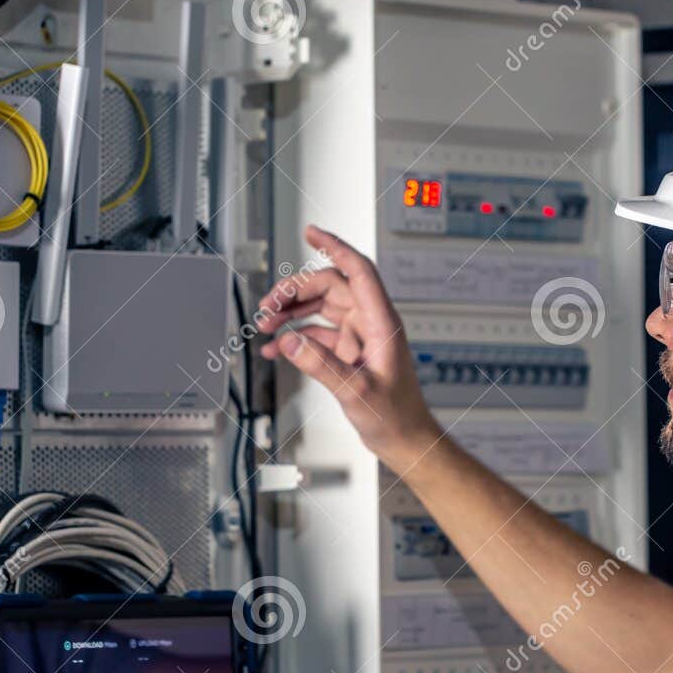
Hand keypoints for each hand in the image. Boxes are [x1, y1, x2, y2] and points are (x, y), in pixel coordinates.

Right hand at [258, 225, 442, 472]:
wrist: (405, 439)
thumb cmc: (396, 416)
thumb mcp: (356, 392)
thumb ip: (321, 365)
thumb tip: (291, 341)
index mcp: (381, 322)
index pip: (358, 271)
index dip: (335, 246)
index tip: (312, 233)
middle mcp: (370, 323)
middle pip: (330, 286)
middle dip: (296, 290)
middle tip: (268, 306)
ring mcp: (359, 336)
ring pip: (321, 307)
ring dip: (292, 312)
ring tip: (267, 325)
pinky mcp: (349, 352)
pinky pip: (318, 333)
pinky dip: (297, 337)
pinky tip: (278, 348)